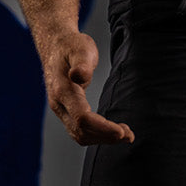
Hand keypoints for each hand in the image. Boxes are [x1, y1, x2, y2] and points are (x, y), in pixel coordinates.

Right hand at [41, 30, 134, 145]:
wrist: (55, 46)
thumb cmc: (71, 46)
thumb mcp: (80, 49)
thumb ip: (82, 64)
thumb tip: (78, 76)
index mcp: (62, 90)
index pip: (82, 118)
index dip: (102, 127)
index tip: (121, 131)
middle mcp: (59, 104)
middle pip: (81, 131)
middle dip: (106, 137)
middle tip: (130, 135)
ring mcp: (61, 110)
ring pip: (80, 135)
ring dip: (103, 139)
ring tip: (126, 134)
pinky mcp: (66, 111)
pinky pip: (80, 131)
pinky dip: (97, 135)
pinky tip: (114, 131)